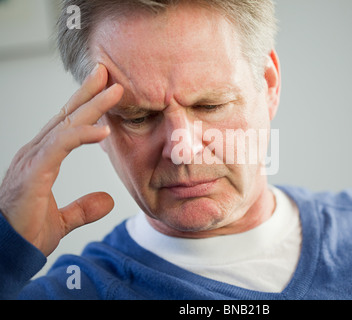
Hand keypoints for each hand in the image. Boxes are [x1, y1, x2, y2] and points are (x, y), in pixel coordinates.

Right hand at [0, 64, 123, 256]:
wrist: (6, 253)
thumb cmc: (26, 233)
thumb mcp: (62, 219)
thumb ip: (82, 208)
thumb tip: (107, 200)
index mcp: (42, 159)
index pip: (66, 125)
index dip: (85, 105)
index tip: (104, 89)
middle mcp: (36, 153)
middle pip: (66, 116)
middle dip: (89, 93)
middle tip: (108, 73)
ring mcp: (32, 160)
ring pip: (66, 124)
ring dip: (91, 105)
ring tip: (115, 91)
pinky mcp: (33, 173)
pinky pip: (60, 146)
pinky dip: (82, 135)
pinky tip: (103, 129)